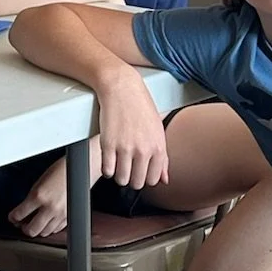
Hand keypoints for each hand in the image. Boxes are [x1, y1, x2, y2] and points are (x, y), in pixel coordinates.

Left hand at [9, 158, 67, 238]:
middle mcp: (49, 207)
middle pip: (31, 230)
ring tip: (34, 224)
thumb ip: (31, 198)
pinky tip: (47, 222)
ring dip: (37, 230)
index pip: (19, 214)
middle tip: (22, 224)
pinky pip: (56, 230)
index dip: (13, 217)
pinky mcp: (69, 217)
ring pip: (44, 233)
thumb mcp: (39, 182)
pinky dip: (50, 228)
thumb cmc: (61, 171)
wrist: (79, 170)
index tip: (12, 217)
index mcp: (39, 195)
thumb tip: (23, 210)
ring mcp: (60, 214)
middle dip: (24, 228)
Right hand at [95, 74, 167, 189]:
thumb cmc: (140, 106)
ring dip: (118, 174)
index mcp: (158, 147)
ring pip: (121, 179)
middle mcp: (143, 150)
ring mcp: (125, 148)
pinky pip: (107, 170)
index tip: (140, 170)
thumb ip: (162, 158)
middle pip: (136, 183)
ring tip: (118, 162)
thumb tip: (164, 179)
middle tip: (127, 166)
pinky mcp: (108, 145)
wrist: (122, 88)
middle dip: (131, 177)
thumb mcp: (158, 130)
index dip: (144, 177)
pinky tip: (109, 158)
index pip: (153, 180)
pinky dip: (107, 168)